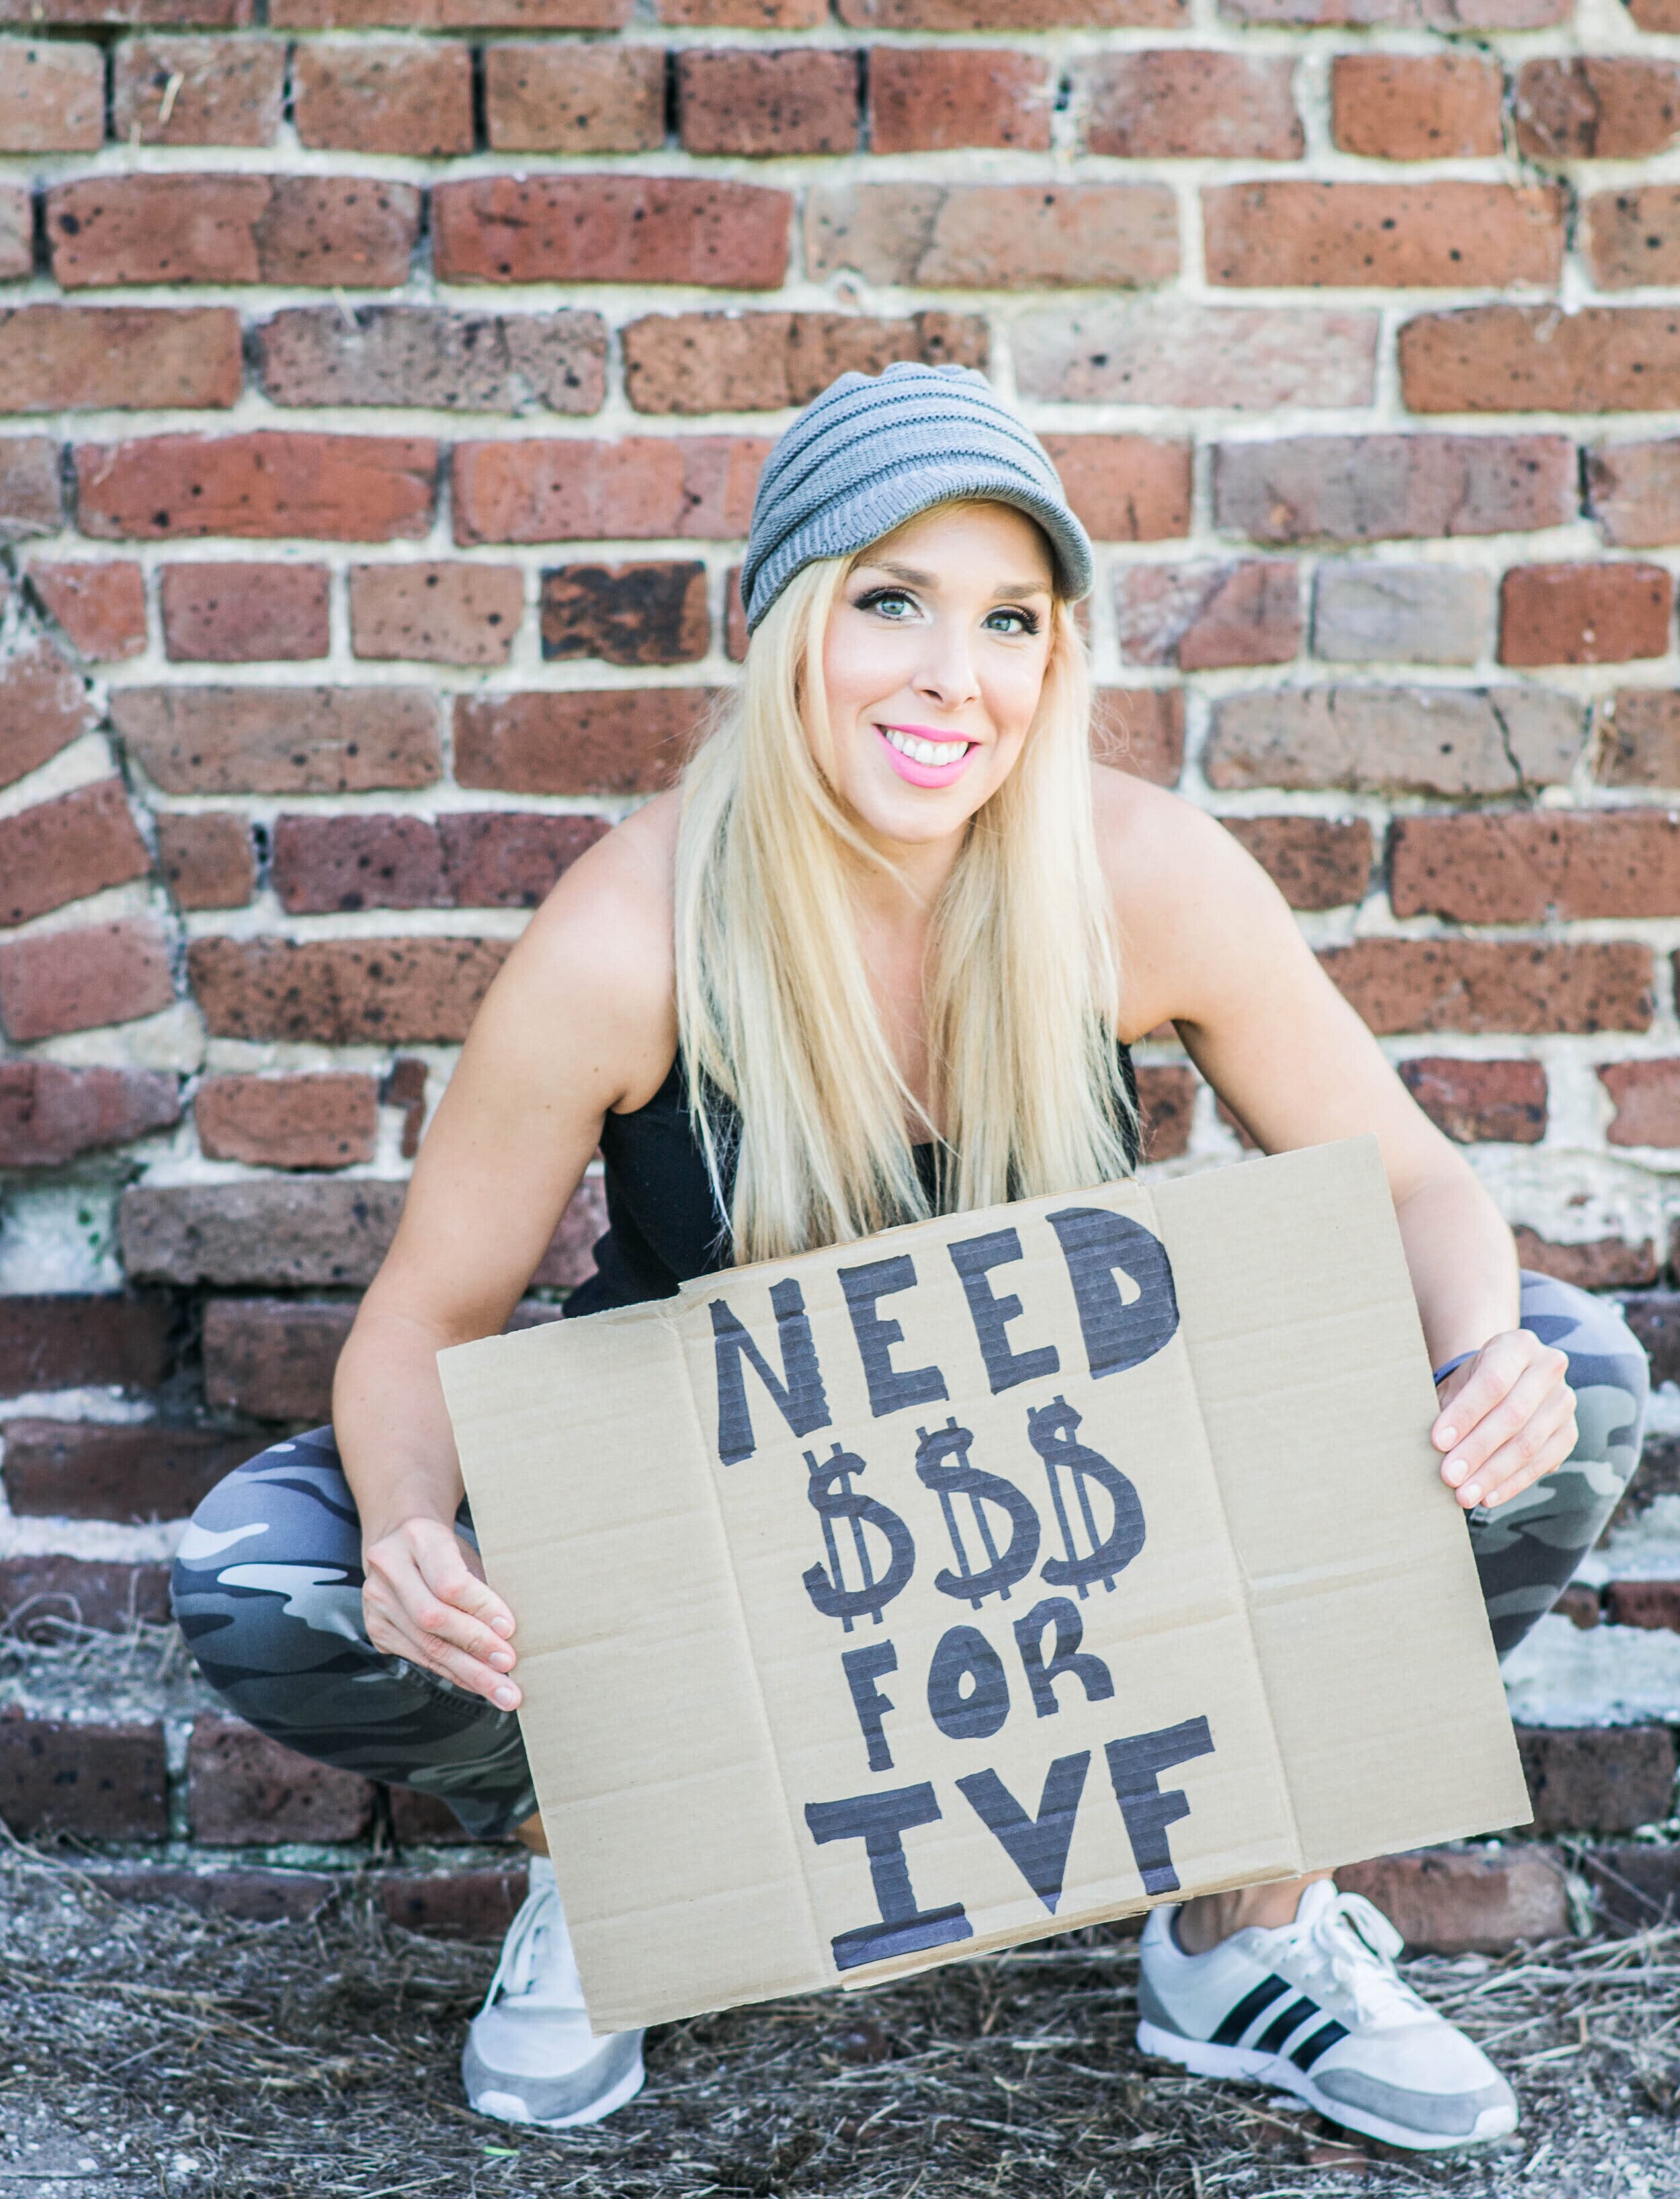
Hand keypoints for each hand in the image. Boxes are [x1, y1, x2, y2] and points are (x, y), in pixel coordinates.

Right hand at [362, 1517, 521, 1709]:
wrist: (402, 1542)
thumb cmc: (448, 1549)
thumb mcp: (467, 1552)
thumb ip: (482, 1585)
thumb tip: (509, 1633)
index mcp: (418, 1536)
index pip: (449, 1582)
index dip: (481, 1608)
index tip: (509, 1629)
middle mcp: (388, 1567)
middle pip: (433, 1618)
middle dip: (476, 1646)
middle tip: (508, 1666)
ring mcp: (376, 1600)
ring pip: (426, 1645)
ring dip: (468, 1672)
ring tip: (501, 1690)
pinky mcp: (375, 1628)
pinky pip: (419, 1657)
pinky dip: (452, 1673)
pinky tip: (477, 1683)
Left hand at [1432, 1331, 1575, 1511]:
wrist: (1502, 1379)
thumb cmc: (1470, 1381)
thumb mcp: (1457, 1381)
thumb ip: (1448, 1407)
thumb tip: (1435, 1449)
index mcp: (1517, 1345)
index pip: (1492, 1381)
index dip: (1465, 1414)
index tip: (1437, 1442)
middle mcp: (1548, 1368)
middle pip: (1513, 1415)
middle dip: (1477, 1450)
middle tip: (1449, 1477)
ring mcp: (1564, 1401)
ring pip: (1529, 1443)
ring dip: (1493, 1473)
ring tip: (1464, 1495)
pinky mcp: (1569, 1432)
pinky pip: (1543, 1463)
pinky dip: (1513, 1483)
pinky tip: (1488, 1497)